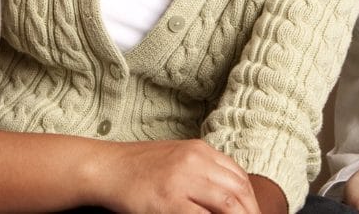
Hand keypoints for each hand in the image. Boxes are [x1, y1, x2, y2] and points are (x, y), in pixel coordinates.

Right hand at [100, 139, 261, 213]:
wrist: (106, 168)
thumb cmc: (139, 167)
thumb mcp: (177, 159)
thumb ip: (202, 171)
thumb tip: (228, 194)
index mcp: (199, 150)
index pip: (239, 176)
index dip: (251, 201)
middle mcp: (195, 161)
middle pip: (239, 191)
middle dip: (251, 213)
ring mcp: (182, 180)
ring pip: (228, 204)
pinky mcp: (168, 200)